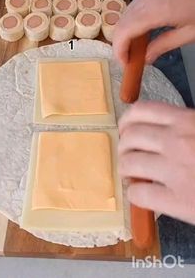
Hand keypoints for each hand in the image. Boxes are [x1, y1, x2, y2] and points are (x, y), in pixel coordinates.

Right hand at [113, 0, 194, 64]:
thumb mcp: (190, 33)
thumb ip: (164, 45)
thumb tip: (146, 58)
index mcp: (155, 10)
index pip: (124, 32)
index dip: (119, 50)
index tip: (125, 65)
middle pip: (121, 22)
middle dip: (121, 42)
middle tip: (131, 59)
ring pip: (126, 13)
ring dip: (126, 31)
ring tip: (137, 47)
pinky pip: (135, 5)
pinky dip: (134, 20)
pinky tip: (144, 30)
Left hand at [118, 101, 194, 224]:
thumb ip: (185, 125)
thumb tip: (157, 129)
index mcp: (187, 121)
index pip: (141, 111)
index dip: (126, 120)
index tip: (125, 129)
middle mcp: (176, 141)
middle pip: (130, 137)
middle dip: (123, 146)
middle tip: (128, 154)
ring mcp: (175, 171)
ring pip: (129, 163)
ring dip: (125, 169)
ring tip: (132, 174)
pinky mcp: (178, 201)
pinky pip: (139, 194)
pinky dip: (134, 194)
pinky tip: (142, 194)